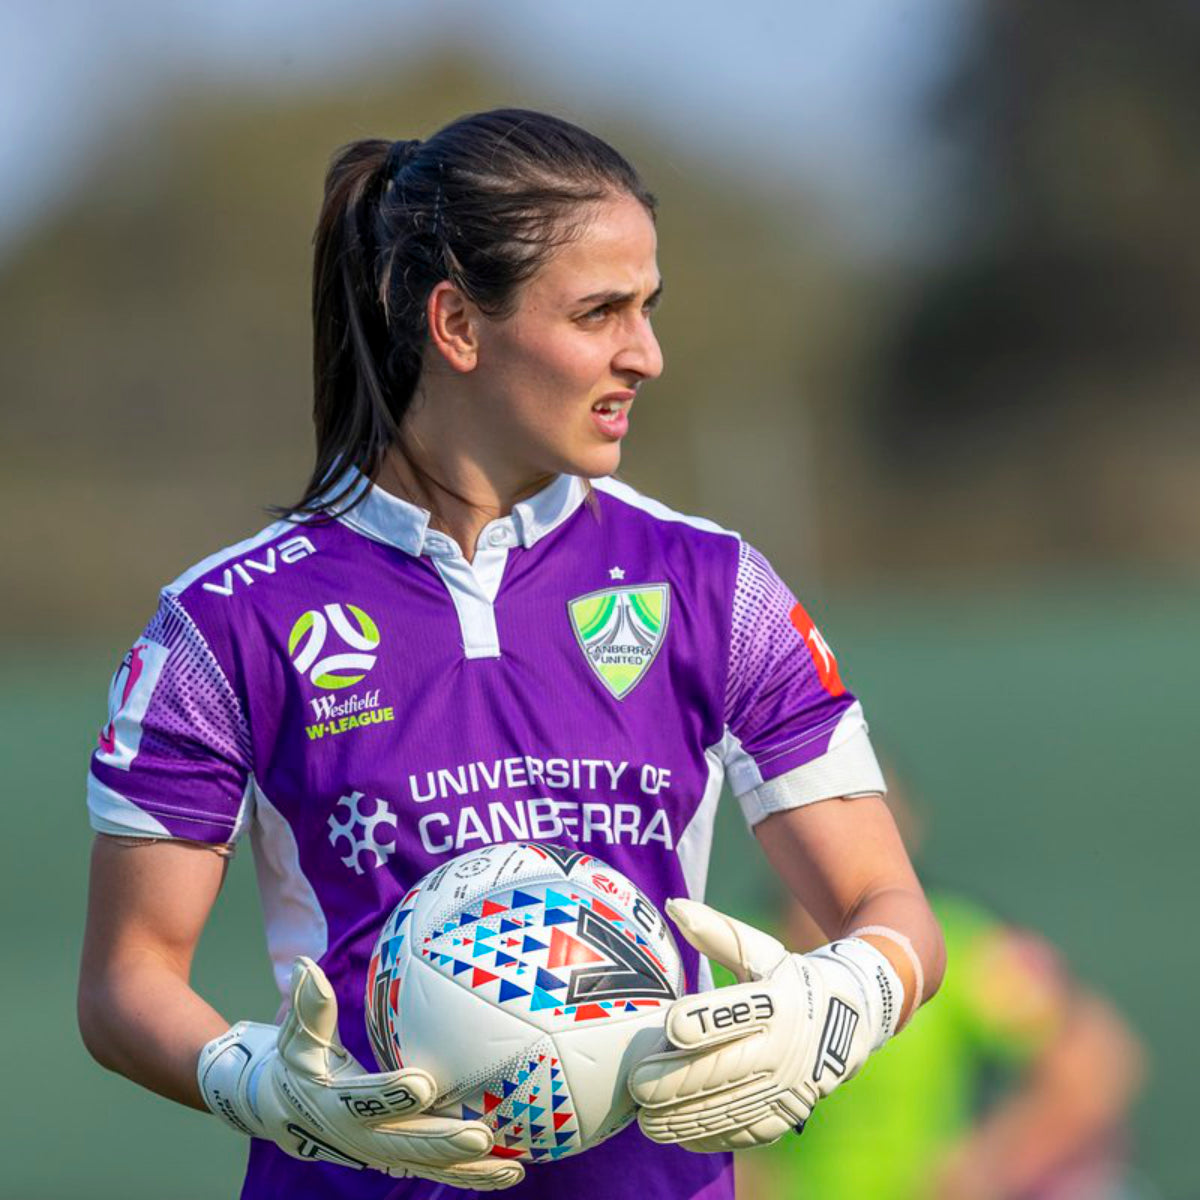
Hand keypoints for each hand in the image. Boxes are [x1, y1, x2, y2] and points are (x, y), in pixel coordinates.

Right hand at [198, 956, 521, 1189]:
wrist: (284, 1113)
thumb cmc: (297, 1064)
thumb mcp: (297, 1037)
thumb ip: (308, 1007)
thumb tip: (305, 966)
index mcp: (332, 1104)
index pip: (363, 1101)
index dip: (391, 1094)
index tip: (424, 1083)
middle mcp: (359, 1136)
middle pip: (404, 1143)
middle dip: (442, 1141)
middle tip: (479, 1134)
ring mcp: (381, 1153)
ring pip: (427, 1165)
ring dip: (469, 1169)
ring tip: (509, 1167)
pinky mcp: (400, 1160)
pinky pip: (438, 1171)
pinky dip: (473, 1176)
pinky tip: (511, 1172)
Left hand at [628, 899, 901, 1152]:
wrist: (854, 1018)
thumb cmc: (789, 978)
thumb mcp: (761, 951)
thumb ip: (716, 932)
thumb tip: (673, 906)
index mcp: (777, 1001)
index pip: (735, 1013)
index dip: (701, 1021)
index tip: (668, 1025)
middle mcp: (784, 1047)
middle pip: (723, 1069)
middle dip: (675, 1081)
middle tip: (636, 1084)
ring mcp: (787, 1087)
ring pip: (729, 1109)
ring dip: (683, 1118)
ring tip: (646, 1119)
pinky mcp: (786, 1115)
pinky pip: (744, 1133)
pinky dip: (709, 1138)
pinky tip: (677, 1134)